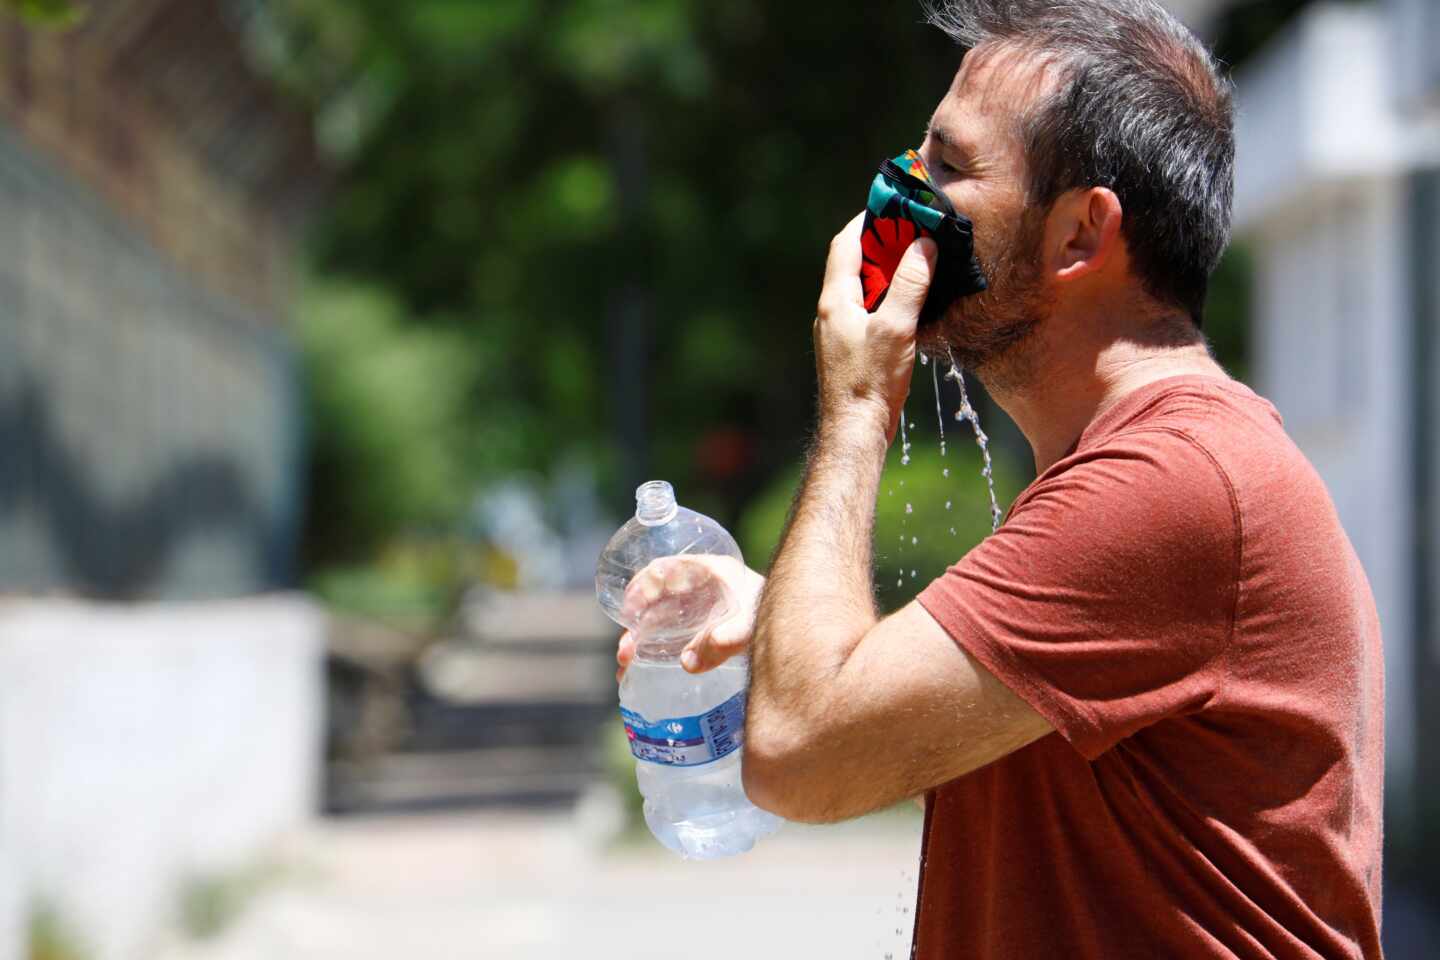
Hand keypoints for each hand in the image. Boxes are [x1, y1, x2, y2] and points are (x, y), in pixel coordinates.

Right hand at [615, 555, 764, 680]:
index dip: (640, 588)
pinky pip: (672, 636)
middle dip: (635, 625)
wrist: (797, 632)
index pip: (664, 569)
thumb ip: (726, 641)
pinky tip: (641, 671)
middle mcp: (699, 587)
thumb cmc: (777, 616)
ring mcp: (700, 609)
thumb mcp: (751, 624)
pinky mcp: (703, 630)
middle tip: (625, 652)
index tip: (627, 613)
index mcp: (710, 571)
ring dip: (640, 641)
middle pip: (656, 600)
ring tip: (625, 667)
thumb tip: (686, 662)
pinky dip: (653, 651)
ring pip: (660, 621)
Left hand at [814, 212, 936, 442]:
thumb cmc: (870, 381)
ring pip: (862, 288)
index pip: (845, 244)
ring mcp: (839, 332)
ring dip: (887, 272)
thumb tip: (925, 244)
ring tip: (919, 262)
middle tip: (915, 231)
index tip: (893, 205)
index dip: (868, 220)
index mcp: (835, 300)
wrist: (854, 431)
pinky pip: (868, 310)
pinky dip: (887, 297)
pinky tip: (911, 303)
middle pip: (854, 263)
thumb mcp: (896, 327)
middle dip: (882, 244)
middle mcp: (831, 312)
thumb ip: (910, 284)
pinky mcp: (850, 350)